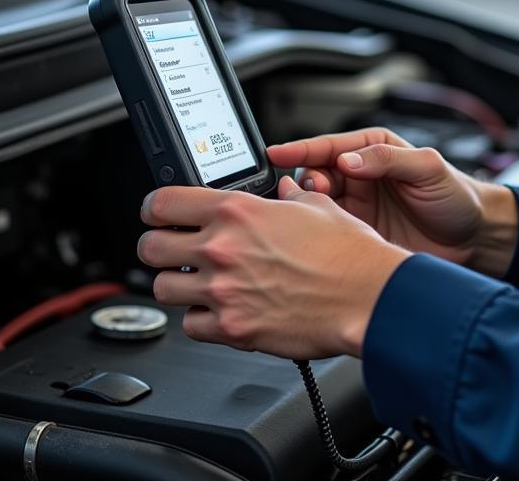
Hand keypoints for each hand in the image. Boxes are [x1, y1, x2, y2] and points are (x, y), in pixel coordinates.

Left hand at [138, 177, 408, 358]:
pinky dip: (201, 319)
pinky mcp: (233, 329)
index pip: (163, 203)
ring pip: (164, 289)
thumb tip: (283, 189)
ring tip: (198, 281)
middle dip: (158, 247)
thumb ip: (288, 196)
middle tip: (172, 249)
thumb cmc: (348, 252)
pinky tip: (220, 309)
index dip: (155, 207)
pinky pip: (192, 326)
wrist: (367, 295)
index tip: (158, 213)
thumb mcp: (316, 205)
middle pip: (151, 248)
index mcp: (238, 211)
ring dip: (178, 284)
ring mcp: (224, 292)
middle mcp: (222, 249)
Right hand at [267, 128, 517, 275]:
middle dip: (304, 181)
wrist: (476, 240)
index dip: (300, 149)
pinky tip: (313, 237)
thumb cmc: (457, 197)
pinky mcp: (357, 238)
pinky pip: (328, 232)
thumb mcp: (427, 168)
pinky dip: (316, 233)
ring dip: (307, 208)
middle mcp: (360, 178)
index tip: (276, 153)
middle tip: (308, 192)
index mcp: (373, 151)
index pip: (329, 146)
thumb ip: (388, 159)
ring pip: (316, 205)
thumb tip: (349, 159)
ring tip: (308, 213)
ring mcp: (357, 209)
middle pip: (315, 175)